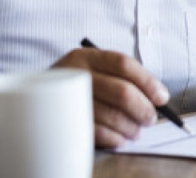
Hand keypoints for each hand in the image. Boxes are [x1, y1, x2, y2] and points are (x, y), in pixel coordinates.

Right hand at [53, 48, 168, 147]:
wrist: (34, 99)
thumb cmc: (79, 86)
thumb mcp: (95, 71)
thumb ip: (124, 78)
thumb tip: (158, 98)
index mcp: (87, 56)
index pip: (124, 64)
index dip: (148, 82)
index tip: (161, 98)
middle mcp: (75, 73)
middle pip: (121, 91)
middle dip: (143, 109)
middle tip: (150, 119)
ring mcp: (66, 97)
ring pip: (111, 114)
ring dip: (131, 127)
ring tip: (137, 132)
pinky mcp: (62, 121)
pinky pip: (96, 132)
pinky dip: (114, 138)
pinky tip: (120, 139)